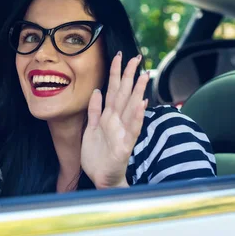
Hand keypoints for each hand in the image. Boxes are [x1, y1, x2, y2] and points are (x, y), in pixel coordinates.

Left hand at [81, 53, 148, 188]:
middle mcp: (117, 122)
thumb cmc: (97, 155)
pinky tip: (142, 104)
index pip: (113, 90)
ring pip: (131, 108)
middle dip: (129, 76)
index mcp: (108, 117)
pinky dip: (137, 117)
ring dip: (138, 92)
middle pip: (124, 95)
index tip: (119, 56)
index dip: (116, 73)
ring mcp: (122, 133)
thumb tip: (97, 91)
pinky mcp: (124, 146)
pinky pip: (132, 130)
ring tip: (144, 76)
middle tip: (136, 57)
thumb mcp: (90, 129)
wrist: (101, 178)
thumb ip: (94, 111)